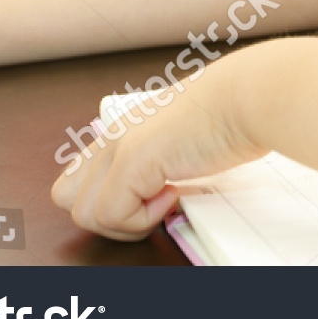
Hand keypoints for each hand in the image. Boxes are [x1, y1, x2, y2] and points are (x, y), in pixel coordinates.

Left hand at [51, 48, 267, 241]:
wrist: (252, 96)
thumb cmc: (236, 112)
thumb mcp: (188, 136)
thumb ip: (165, 158)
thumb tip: (166, 193)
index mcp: (124, 128)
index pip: (79, 175)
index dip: (110, 198)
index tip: (155, 196)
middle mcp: (112, 135)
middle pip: (65, 196)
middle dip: (106, 215)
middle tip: (151, 206)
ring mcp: (117, 146)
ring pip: (84, 214)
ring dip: (127, 222)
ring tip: (167, 197)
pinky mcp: (130, 160)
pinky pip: (112, 216)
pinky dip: (144, 219)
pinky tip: (175, 192)